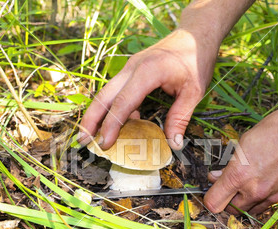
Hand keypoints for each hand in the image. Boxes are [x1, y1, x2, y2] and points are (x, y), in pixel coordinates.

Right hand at [78, 29, 217, 149]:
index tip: (104, 143)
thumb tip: (173, 144)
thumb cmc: (196, 60)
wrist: (195, 34)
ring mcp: (129, 67)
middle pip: (104, 95)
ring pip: (107, 92)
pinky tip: (120, 124)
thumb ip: (180, 118)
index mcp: (147, 72)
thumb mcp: (194, 91)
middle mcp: (132, 68)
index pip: (123, 102)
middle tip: (82, 141)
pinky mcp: (132, 70)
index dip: (112, 125)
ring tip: (92, 135)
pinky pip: (117, 90)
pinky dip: (114, 107)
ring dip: (98, 114)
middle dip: (91, 119)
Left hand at [204, 104, 277, 214]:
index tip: (213, 189)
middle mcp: (253, 190)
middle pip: (230, 210)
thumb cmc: (276, 130)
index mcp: (237, 175)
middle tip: (230, 186)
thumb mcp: (244, 142)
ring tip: (248, 184)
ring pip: (248, 210)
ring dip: (244, 202)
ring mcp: (270, 196)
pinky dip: (260, 200)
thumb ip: (229, 164)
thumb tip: (215, 176)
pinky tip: (264, 183)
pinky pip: (266, 206)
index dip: (210, 197)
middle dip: (227, 200)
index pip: (213, 202)